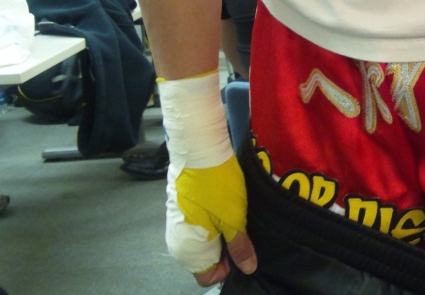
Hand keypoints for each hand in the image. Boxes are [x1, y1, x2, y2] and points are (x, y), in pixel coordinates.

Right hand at [167, 155, 257, 285]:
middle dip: (224, 251)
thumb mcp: (234, 219)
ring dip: (219, 235)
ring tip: (235, 218)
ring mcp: (176, 225)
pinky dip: (211, 223)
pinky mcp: (179, 210)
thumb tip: (248, 269)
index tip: (241, 250)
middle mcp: (177, 242)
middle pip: (205, 260)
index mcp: (188, 250)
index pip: (207, 277)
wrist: (198, 149)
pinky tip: (224, 209)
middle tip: (241, 231)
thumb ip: (240, 247)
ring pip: (203, 243)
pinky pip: (197, 227)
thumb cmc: (216, 187)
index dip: (226, 268)